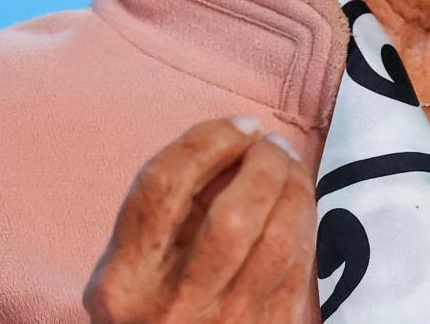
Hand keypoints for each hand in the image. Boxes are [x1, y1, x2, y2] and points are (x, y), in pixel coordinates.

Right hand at [84, 116, 316, 323]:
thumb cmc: (148, 313)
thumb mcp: (129, 270)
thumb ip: (166, 214)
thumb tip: (232, 149)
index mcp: (124, 280)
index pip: (164, 185)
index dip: (210, 140)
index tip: (240, 126)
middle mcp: (173, 305)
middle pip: (234, 214)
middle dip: (264, 164)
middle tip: (272, 144)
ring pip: (278, 240)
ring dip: (295, 189)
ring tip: (290, 167)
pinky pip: (300, 268)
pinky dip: (305, 224)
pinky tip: (299, 207)